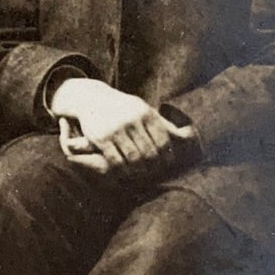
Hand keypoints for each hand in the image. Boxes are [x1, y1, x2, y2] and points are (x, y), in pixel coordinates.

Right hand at [50, 78, 191, 173]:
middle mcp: (132, 119)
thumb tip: (184, 136)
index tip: (164, 166)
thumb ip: (159, 122)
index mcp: (145, 112)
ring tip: (139, 177)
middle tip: (151, 175)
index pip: (163, 141)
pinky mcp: (102, 137)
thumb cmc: (121, 107)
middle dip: (152, 168)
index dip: (166, 158)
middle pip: (150, 153)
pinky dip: (122, 172)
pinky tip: (123, 174)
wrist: (90, 98)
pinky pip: (116, 161)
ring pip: (134, 159)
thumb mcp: (141, 108)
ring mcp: (117, 128)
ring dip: (137, 173)